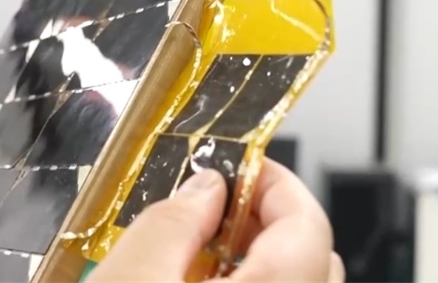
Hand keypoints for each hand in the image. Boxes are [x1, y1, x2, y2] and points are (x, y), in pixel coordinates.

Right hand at [87, 159, 343, 281]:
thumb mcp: (126, 280)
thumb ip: (172, 223)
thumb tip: (206, 186)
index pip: (309, 223)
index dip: (274, 180)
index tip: (235, 165)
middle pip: (312, 255)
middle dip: (265, 218)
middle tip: (213, 205)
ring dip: (257, 256)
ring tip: (197, 251)